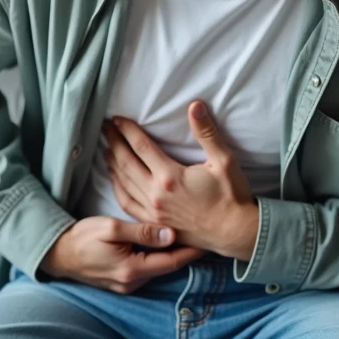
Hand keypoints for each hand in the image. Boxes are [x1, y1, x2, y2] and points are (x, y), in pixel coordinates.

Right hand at [39, 216, 203, 293]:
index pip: (172, 261)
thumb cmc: (82, 237)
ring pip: (159, 268)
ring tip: (190, 236)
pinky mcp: (122, 282)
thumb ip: (141, 231)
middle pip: (168, 266)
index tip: (208, 238)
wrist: (57, 254)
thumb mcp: (111, 228)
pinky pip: (147, 269)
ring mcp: (127, 285)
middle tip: (205, 234)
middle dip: (186, 251)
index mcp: (132, 270)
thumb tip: (170, 234)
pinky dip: (158, 257)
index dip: (192, 250)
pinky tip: (165, 244)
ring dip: (173, 254)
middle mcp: (132, 282)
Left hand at [105, 101, 259, 260]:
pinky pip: (127, 204)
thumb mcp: (224, 161)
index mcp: (170, 177)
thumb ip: (207, 133)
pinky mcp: (154, 224)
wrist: (235, 233)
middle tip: (103, 128)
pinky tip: (115, 181)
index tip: (116, 119)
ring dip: (112, 164)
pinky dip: (117, 189)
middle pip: (126, 163)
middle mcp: (156, 195)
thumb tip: (195, 105)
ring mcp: (153, 212)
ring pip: (123, 183)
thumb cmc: (232, 196)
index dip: (127, 131)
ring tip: (106, 149)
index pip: (141, 147)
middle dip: (113, 143)